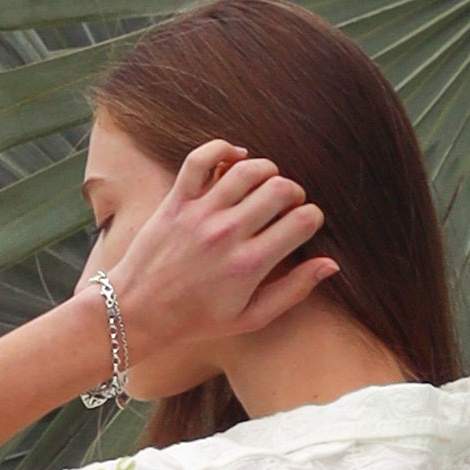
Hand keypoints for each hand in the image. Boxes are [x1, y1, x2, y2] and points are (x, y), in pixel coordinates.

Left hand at [105, 139, 337, 361]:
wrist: (139, 312)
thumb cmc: (198, 320)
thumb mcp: (251, 317)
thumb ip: (293, 290)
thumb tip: (330, 264)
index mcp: (250, 265)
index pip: (302, 221)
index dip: (312, 219)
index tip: (304, 227)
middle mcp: (227, 234)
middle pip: (281, 189)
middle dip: (294, 194)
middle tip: (287, 207)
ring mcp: (200, 214)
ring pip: (249, 169)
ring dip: (267, 171)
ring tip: (266, 186)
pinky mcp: (177, 200)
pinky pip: (201, 157)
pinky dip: (223, 149)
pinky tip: (236, 158)